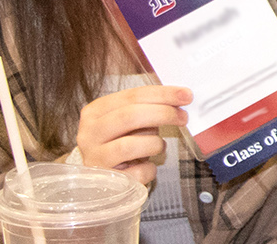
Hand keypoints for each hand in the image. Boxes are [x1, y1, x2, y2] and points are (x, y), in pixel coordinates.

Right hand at [75, 85, 189, 184]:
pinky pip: (138, 172)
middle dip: (163, 113)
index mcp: (95, 112)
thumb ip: (146, 107)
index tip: (186, 95)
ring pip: (131, 145)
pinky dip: (150, 168)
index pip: (131, 96)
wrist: (99, 178)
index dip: (162, 94)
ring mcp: (95, 158)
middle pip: (130, 116)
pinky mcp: (105, 182)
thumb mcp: (126, 121)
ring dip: (155, 144)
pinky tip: (147, 166)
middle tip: (183, 117)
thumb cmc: (119, 143)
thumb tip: (180, 97)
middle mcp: (90, 134)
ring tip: (158, 146)